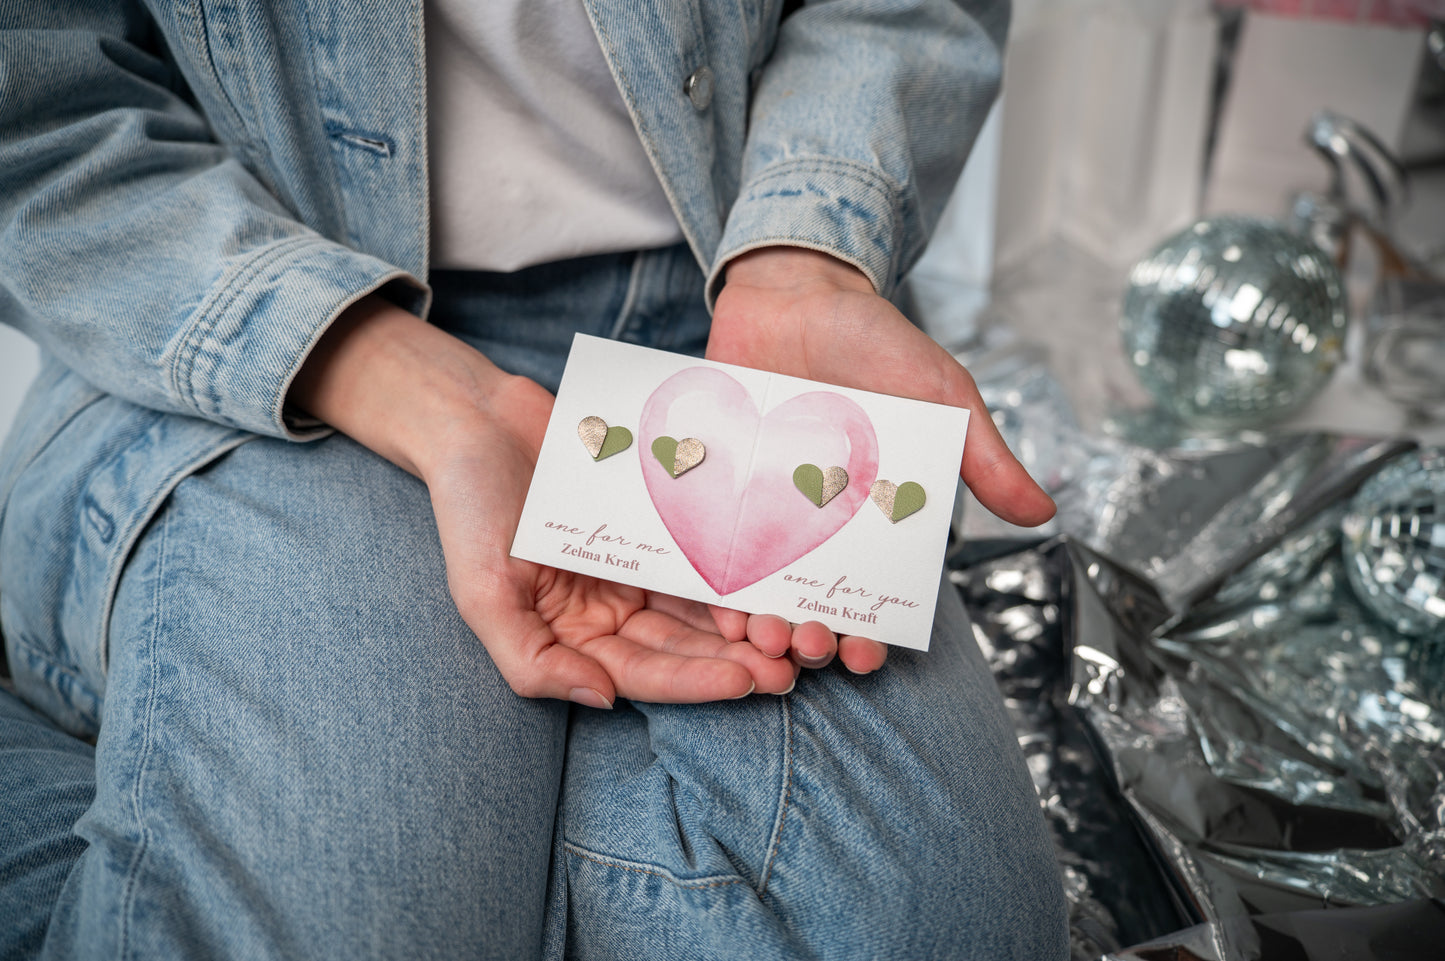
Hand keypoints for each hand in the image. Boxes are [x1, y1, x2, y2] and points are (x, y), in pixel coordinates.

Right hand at [291, 296, 798, 706]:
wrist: (479, 422)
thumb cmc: (469, 510)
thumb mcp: (483, 593)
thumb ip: (532, 661)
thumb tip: (601, 699)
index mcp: (575, 640)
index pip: (645, 674)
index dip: (696, 681)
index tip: (747, 681)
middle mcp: (615, 612)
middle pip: (687, 646)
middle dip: (739, 659)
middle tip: (793, 665)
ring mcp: (641, 568)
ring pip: (706, 605)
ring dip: (751, 620)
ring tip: (796, 625)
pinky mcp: (661, 524)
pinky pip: (706, 550)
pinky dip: (739, 565)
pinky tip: (778, 568)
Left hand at [708, 246, 1056, 672]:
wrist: (794, 287)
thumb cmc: (875, 340)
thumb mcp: (941, 394)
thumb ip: (982, 455)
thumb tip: (1045, 513)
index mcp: (872, 514)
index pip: (870, 590)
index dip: (869, 631)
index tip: (865, 656)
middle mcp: (816, 520)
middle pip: (809, 598)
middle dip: (807, 633)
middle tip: (805, 645)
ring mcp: (763, 505)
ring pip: (756, 579)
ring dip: (755, 616)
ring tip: (757, 633)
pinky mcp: (715, 482)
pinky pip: (704, 536)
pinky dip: (702, 569)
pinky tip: (705, 596)